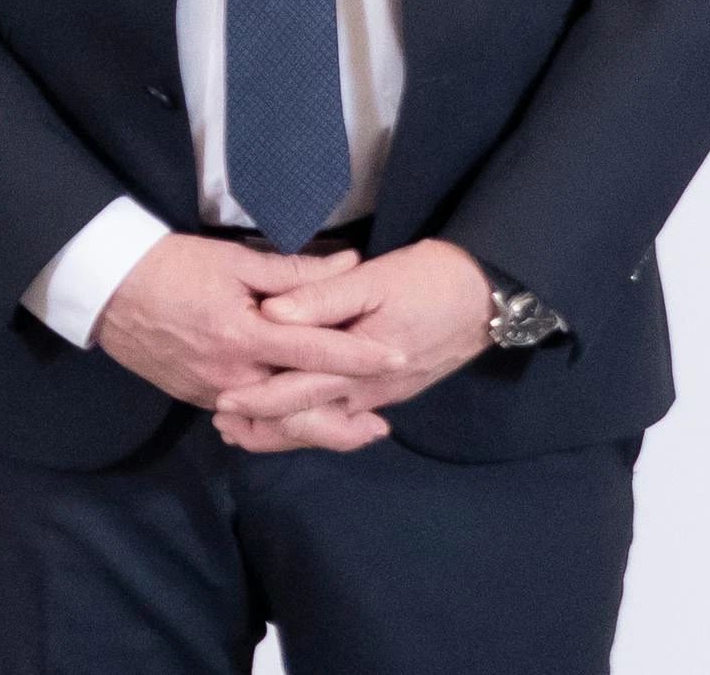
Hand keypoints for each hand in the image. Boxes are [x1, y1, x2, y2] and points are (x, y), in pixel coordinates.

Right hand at [94, 234, 404, 419]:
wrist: (104, 288)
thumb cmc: (169, 265)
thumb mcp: (232, 259)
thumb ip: (294, 271)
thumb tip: (348, 264)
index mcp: (244, 335)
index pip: (316, 351)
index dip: (360, 355)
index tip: (398, 358)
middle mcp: (232, 375)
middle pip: (299, 408)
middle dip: (344, 423)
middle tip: (382, 428)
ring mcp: (212, 392)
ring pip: (272, 421)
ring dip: (313, 428)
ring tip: (350, 431)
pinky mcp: (196, 397)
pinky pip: (245, 417)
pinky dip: (275, 422)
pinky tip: (296, 419)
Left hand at [211, 239, 494, 453]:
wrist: (486, 295)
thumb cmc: (427, 280)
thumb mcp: (372, 280)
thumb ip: (320, 298)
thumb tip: (272, 313)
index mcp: (362, 362)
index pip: (301, 390)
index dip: (260, 398)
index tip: (223, 402)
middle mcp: (371, 389)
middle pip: (311, 419)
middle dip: (267, 426)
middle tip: (224, 425)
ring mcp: (383, 394)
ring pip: (328, 424)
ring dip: (288, 429)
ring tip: (245, 429)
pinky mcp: (390, 390)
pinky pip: (346, 416)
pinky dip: (315, 421)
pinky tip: (294, 417)